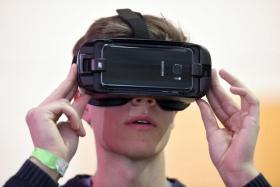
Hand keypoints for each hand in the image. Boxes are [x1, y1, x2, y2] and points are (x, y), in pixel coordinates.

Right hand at [26, 64, 90, 178]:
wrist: (56, 160)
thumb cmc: (63, 147)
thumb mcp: (74, 122)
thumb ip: (78, 108)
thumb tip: (86, 94)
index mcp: (47, 114)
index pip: (60, 96)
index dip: (68, 84)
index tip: (74, 72)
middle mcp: (39, 111)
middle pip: (59, 92)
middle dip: (70, 80)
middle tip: (76, 67)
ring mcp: (37, 112)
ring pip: (64, 101)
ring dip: (75, 115)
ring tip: (78, 129)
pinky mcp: (39, 113)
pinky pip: (64, 107)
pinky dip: (72, 117)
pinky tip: (74, 128)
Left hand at [196, 69, 259, 186]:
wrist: (230, 167)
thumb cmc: (222, 154)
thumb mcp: (211, 131)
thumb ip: (207, 115)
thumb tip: (200, 101)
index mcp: (228, 121)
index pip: (219, 102)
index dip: (212, 92)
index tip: (205, 82)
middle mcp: (238, 118)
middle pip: (227, 97)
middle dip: (218, 84)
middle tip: (211, 72)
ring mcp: (246, 118)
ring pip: (240, 95)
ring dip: (230, 82)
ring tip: (220, 73)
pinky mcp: (253, 119)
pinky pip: (251, 101)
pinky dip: (243, 92)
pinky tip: (231, 86)